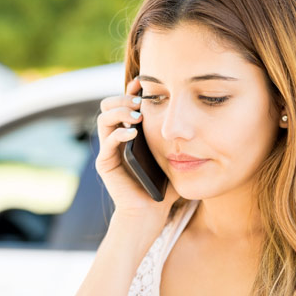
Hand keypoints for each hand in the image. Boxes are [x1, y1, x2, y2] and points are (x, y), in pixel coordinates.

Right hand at [95, 77, 180, 219]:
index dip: (131, 90)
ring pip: (104, 118)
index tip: (143, 82)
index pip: (124, 103)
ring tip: (137, 115)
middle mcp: (115, 138)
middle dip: (123, 99)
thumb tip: (191, 114)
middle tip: (140, 101)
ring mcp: (108, 150)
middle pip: (108, 105)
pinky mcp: (105, 163)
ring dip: (120, 112)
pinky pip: (107, 142)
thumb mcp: (172, 154)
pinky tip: (133, 133)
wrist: (149, 212)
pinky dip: (119, 133)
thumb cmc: (163, 186)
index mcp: (129, 133)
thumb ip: (175, 136)